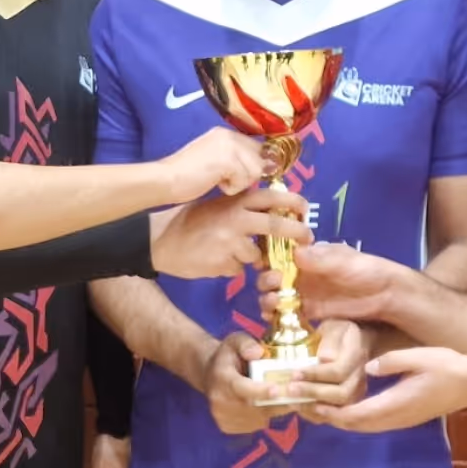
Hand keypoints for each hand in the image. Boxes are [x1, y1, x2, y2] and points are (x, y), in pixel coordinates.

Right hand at [152, 186, 311, 279]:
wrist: (159, 240)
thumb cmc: (189, 220)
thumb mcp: (216, 205)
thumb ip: (240, 207)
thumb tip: (271, 211)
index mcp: (234, 202)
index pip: (271, 197)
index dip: (293, 202)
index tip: (305, 209)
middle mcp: (235, 220)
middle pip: (276, 226)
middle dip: (296, 233)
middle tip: (307, 239)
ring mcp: (229, 243)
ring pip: (256, 256)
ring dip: (250, 258)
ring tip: (227, 251)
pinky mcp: (223, 264)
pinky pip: (238, 269)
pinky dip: (232, 267)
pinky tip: (215, 260)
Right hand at [162, 128, 273, 200]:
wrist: (166, 180)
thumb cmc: (186, 176)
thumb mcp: (214, 160)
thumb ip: (236, 159)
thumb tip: (266, 166)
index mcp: (225, 133)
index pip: (256, 147)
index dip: (254, 164)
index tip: (243, 176)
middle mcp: (229, 135)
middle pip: (259, 158)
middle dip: (248, 175)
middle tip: (226, 180)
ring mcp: (229, 145)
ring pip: (255, 170)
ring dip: (240, 182)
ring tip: (218, 182)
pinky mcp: (228, 160)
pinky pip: (245, 180)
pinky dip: (232, 188)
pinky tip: (216, 185)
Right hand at [196, 332, 284, 435]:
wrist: (211, 374)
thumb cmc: (229, 356)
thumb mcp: (235, 341)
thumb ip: (246, 344)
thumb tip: (258, 353)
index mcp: (221, 378)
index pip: (241, 388)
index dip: (259, 391)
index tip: (277, 389)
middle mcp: (219, 401)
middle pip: (253, 407)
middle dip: (276, 402)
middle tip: (297, 395)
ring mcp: (222, 417)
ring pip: (257, 419)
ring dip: (275, 410)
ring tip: (288, 399)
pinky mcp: (228, 427)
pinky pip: (255, 425)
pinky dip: (267, 416)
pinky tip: (270, 405)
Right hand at [257, 242, 402, 324]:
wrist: (386, 296)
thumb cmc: (367, 270)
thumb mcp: (345, 261)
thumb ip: (321, 260)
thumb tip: (296, 253)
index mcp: (307, 255)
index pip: (279, 254)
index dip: (268, 259)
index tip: (268, 265)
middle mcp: (300, 273)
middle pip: (272, 277)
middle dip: (267, 281)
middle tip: (275, 284)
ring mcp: (303, 294)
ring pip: (275, 296)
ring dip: (268, 300)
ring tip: (274, 304)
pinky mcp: (308, 313)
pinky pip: (287, 315)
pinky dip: (277, 318)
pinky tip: (274, 319)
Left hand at [290, 318, 369, 420]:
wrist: (356, 344)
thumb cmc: (340, 333)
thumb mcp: (334, 325)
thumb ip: (330, 339)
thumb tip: (324, 358)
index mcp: (356, 354)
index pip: (339, 371)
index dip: (316, 375)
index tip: (294, 373)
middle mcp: (360, 377)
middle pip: (342, 394)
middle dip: (313, 393)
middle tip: (290, 390)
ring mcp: (357, 393)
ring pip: (340, 410)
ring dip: (313, 407)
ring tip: (291, 401)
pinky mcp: (350, 404)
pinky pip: (334, 416)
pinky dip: (315, 415)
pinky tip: (299, 407)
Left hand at [308, 346, 466, 434]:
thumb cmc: (447, 367)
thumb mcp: (418, 357)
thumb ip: (391, 362)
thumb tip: (367, 367)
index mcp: (395, 405)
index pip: (353, 415)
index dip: (328, 411)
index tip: (307, 400)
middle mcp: (394, 419)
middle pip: (352, 425)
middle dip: (325, 416)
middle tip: (301, 402)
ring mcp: (399, 421)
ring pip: (360, 426)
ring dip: (336, 418)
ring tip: (314, 403)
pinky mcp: (402, 417)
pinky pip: (369, 422)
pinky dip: (350, 416)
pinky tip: (340, 403)